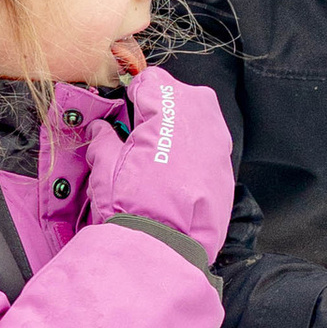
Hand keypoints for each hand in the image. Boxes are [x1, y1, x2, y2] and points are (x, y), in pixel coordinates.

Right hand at [85, 66, 234, 255]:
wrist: (168, 247)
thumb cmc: (137, 205)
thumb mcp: (105, 167)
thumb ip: (103, 140)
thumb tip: (100, 131)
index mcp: (169, 107)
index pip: (151, 80)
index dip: (133, 94)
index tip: (125, 109)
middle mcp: (201, 117)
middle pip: (178, 94)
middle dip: (158, 109)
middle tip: (137, 135)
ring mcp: (218, 141)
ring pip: (196, 117)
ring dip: (176, 128)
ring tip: (155, 155)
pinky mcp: (226, 166)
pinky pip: (208, 144)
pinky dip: (191, 150)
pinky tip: (174, 173)